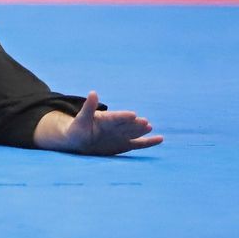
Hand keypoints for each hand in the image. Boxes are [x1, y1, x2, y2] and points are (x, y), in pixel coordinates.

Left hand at [35, 91, 162, 155]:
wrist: (79, 142)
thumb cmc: (78, 129)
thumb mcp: (81, 119)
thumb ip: (88, 108)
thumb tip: (93, 92)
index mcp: (106, 119)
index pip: (116, 117)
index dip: (123, 116)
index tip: (132, 115)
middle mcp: (117, 126)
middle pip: (127, 125)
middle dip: (135, 124)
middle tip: (144, 122)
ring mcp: (122, 135)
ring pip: (134, 133)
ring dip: (141, 130)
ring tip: (148, 126)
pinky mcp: (125, 145)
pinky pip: (139, 144)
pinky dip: (149, 142)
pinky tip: (160, 139)